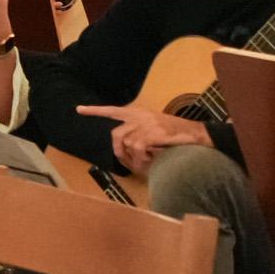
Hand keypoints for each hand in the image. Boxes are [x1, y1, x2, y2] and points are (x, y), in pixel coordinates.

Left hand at [83, 104, 205, 173]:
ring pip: (126, 144)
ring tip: (144, 164)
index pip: (113, 110)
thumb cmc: (176, 133)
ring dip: (132, 158)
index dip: (96, 111)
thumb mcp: (154, 126)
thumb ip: (139, 130)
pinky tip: (150, 160)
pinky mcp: (150, 133)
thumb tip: (126, 146)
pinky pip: (136, 149)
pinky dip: (141, 158)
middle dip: (118, 151)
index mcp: (138, 112)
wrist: (195, 133)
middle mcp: (138, 115)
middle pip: (116, 135)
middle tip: (126, 162)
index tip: (79, 110)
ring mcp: (144, 123)